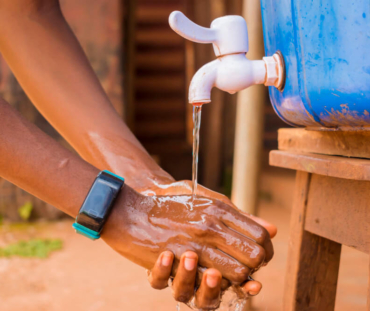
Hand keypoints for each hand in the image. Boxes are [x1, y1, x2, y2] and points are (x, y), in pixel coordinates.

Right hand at [101, 185, 272, 308]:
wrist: (131, 211)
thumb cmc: (171, 204)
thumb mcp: (206, 201)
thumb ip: (239, 215)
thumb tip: (273, 229)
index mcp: (219, 209)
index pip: (260, 235)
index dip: (266, 249)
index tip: (261, 255)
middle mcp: (211, 225)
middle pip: (254, 255)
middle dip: (257, 266)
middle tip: (249, 266)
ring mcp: (196, 243)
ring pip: (237, 272)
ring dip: (239, 278)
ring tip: (232, 273)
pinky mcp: (179, 259)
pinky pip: (210, 279)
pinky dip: (217, 283)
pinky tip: (212, 276)